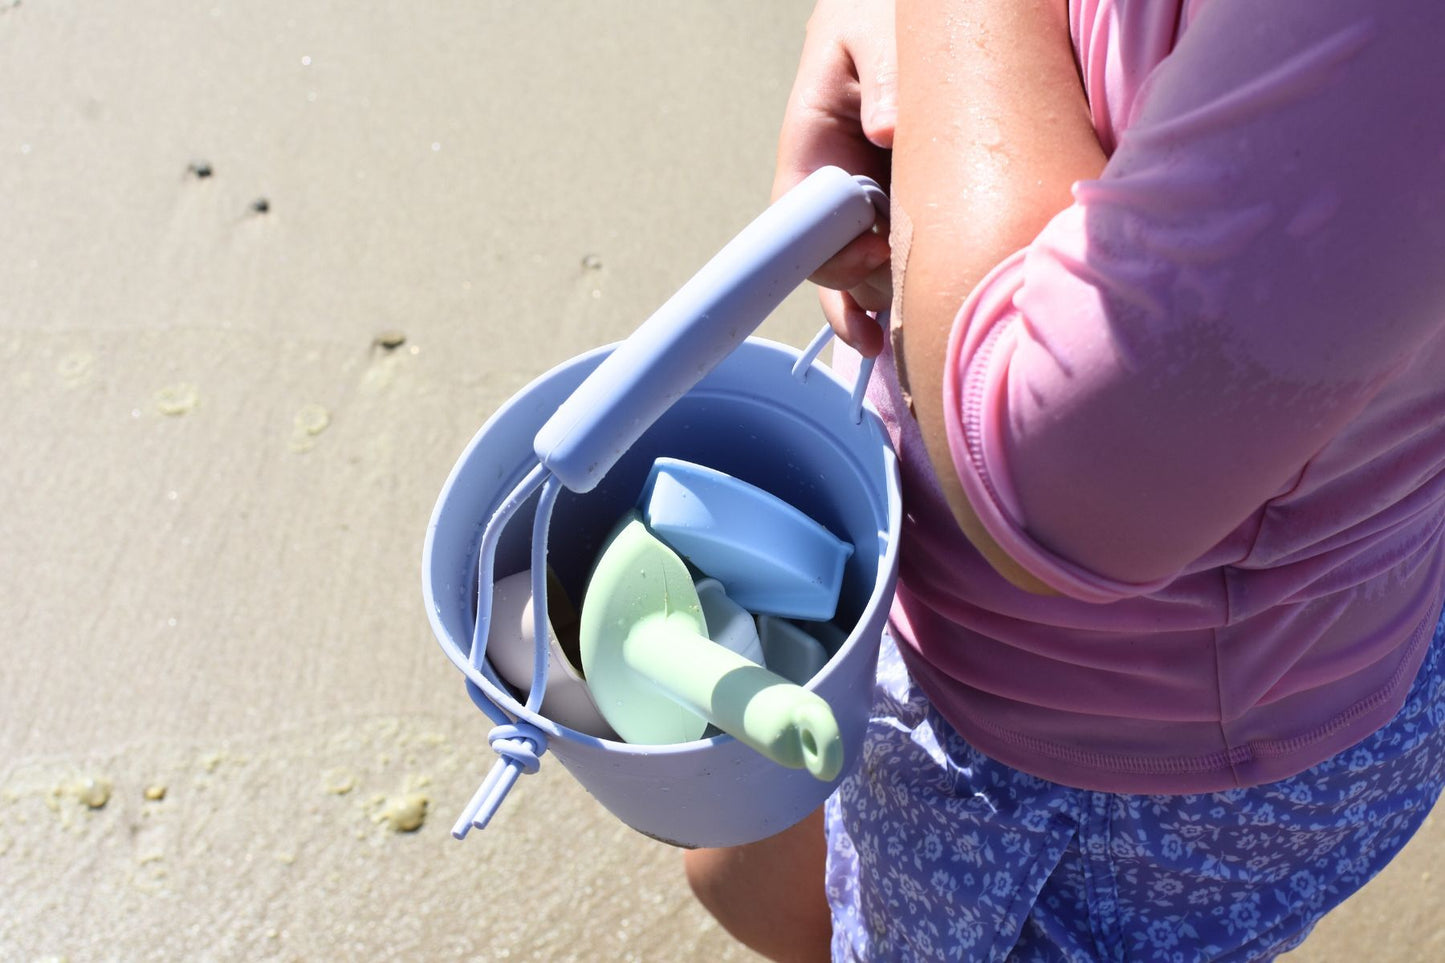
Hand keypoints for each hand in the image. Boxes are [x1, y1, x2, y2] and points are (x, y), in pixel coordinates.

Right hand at [774, 0, 896, 356]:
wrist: (905, 12)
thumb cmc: (879, 12)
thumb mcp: (875, 27)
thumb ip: (880, 70)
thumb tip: (884, 130)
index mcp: (811, 146)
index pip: (798, 222)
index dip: (828, 254)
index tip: (876, 255)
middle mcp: (831, 186)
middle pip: (829, 265)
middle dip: (862, 291)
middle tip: (908, 304)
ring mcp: (864, 205)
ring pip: (862, 275)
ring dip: (887, 301)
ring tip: (927, 318)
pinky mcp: (898, 212)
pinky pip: (892, 266)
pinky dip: (899, 299)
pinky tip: (911, 328)